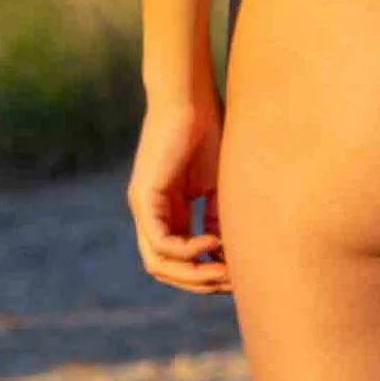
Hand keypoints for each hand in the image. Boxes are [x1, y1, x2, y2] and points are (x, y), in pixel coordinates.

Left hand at [126, 85, 230, 299]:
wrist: (191, 98)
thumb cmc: (209, 133)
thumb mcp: (219, 187)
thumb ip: (219, 218)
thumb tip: (231, 256)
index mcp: (168, 213)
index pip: (178, 262)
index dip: (205, 275)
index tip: (236, 274)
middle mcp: (151, 215)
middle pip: (165, 271)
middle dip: (200, 282)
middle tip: (231, 281)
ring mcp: (144, 207)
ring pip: (158, 264)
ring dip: (193, 274)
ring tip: (223, 270)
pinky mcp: (143, 198)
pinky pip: (160, 242)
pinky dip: (188, 251)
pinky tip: (212, 241)